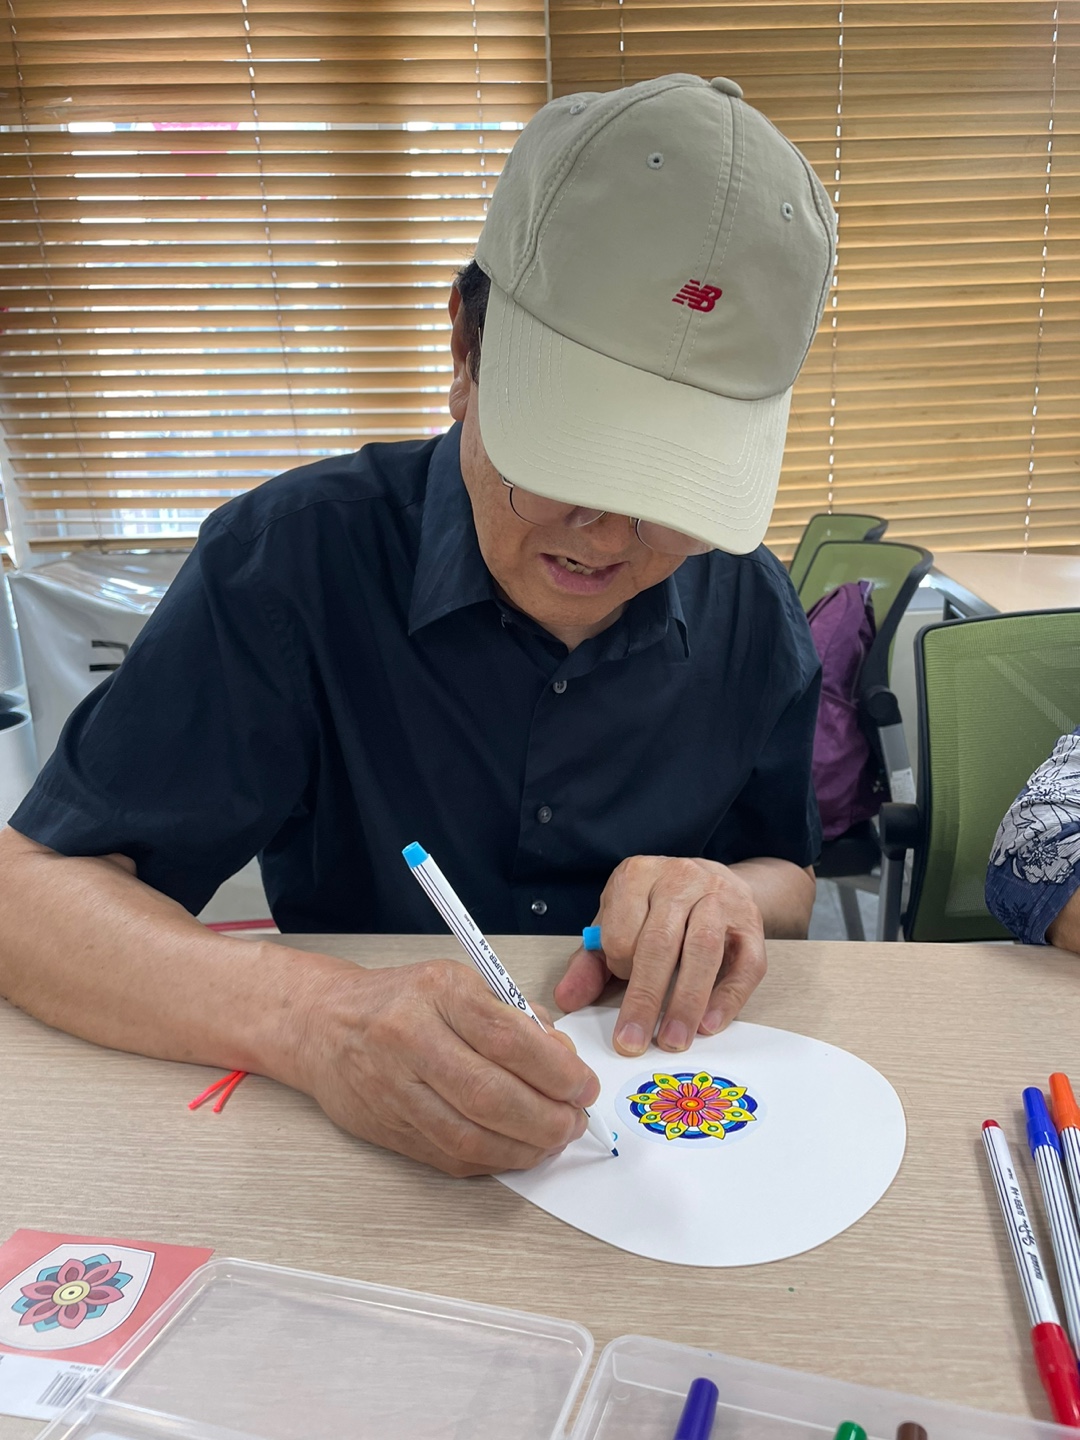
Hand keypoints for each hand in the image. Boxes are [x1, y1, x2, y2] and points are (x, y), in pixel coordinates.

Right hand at [295, 959, 599, 1176]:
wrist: (323, 1024)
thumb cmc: (401, 1000)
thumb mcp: (461, 982)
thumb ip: (514, 1018)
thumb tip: (563, 1061)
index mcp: (438, 994)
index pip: (508, 1039)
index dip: (557, 1071)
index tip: (584, 1085)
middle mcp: (411, 1041)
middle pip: (492, 1096)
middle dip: (548, 1117)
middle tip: (574, 1121)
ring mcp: (396, 1090)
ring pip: (471, 1136)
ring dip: (525, 1147)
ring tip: (553, 1139)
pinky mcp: (389, 1129)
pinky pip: (452, 1156)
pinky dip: (494, 1160)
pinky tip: (517, 1150)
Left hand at [553, 856, 766, 1056]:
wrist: (714, 881)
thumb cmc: (657, 909)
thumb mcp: (616, 924)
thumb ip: (590, 962)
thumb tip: (567, 999)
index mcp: (639, 875)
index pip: (622, 928)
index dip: (619, 963)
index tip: (621, 980)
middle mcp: (681, 879)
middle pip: (661, 942)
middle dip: (645, 998)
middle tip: (632, 1042)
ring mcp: (721, 899)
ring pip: (703, 949)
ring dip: (686, 1001)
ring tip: (673, 1040)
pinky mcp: (752, 925)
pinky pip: (745, 965)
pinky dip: (726, 998)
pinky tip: (708, 1025)